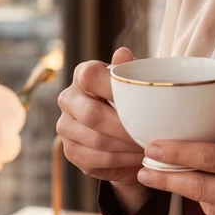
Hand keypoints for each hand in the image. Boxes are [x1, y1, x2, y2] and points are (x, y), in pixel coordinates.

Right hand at [56, 47, 147, 210]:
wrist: (123, 134)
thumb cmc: (132, 101)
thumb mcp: (136, 83)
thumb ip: (130, 69)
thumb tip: (122, 54)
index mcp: (82, 74)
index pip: (90, 76)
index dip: (113, 88)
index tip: (140, 102)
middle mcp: (68, 98)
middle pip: (92, 114)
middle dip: (124, 127)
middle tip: (149, 134)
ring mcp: (65, 127)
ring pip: (96, 140)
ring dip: (126, 146)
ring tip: (148, 147)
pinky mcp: (70, 152)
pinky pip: (96, 159)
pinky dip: (121, 161)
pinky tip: (137, 158)